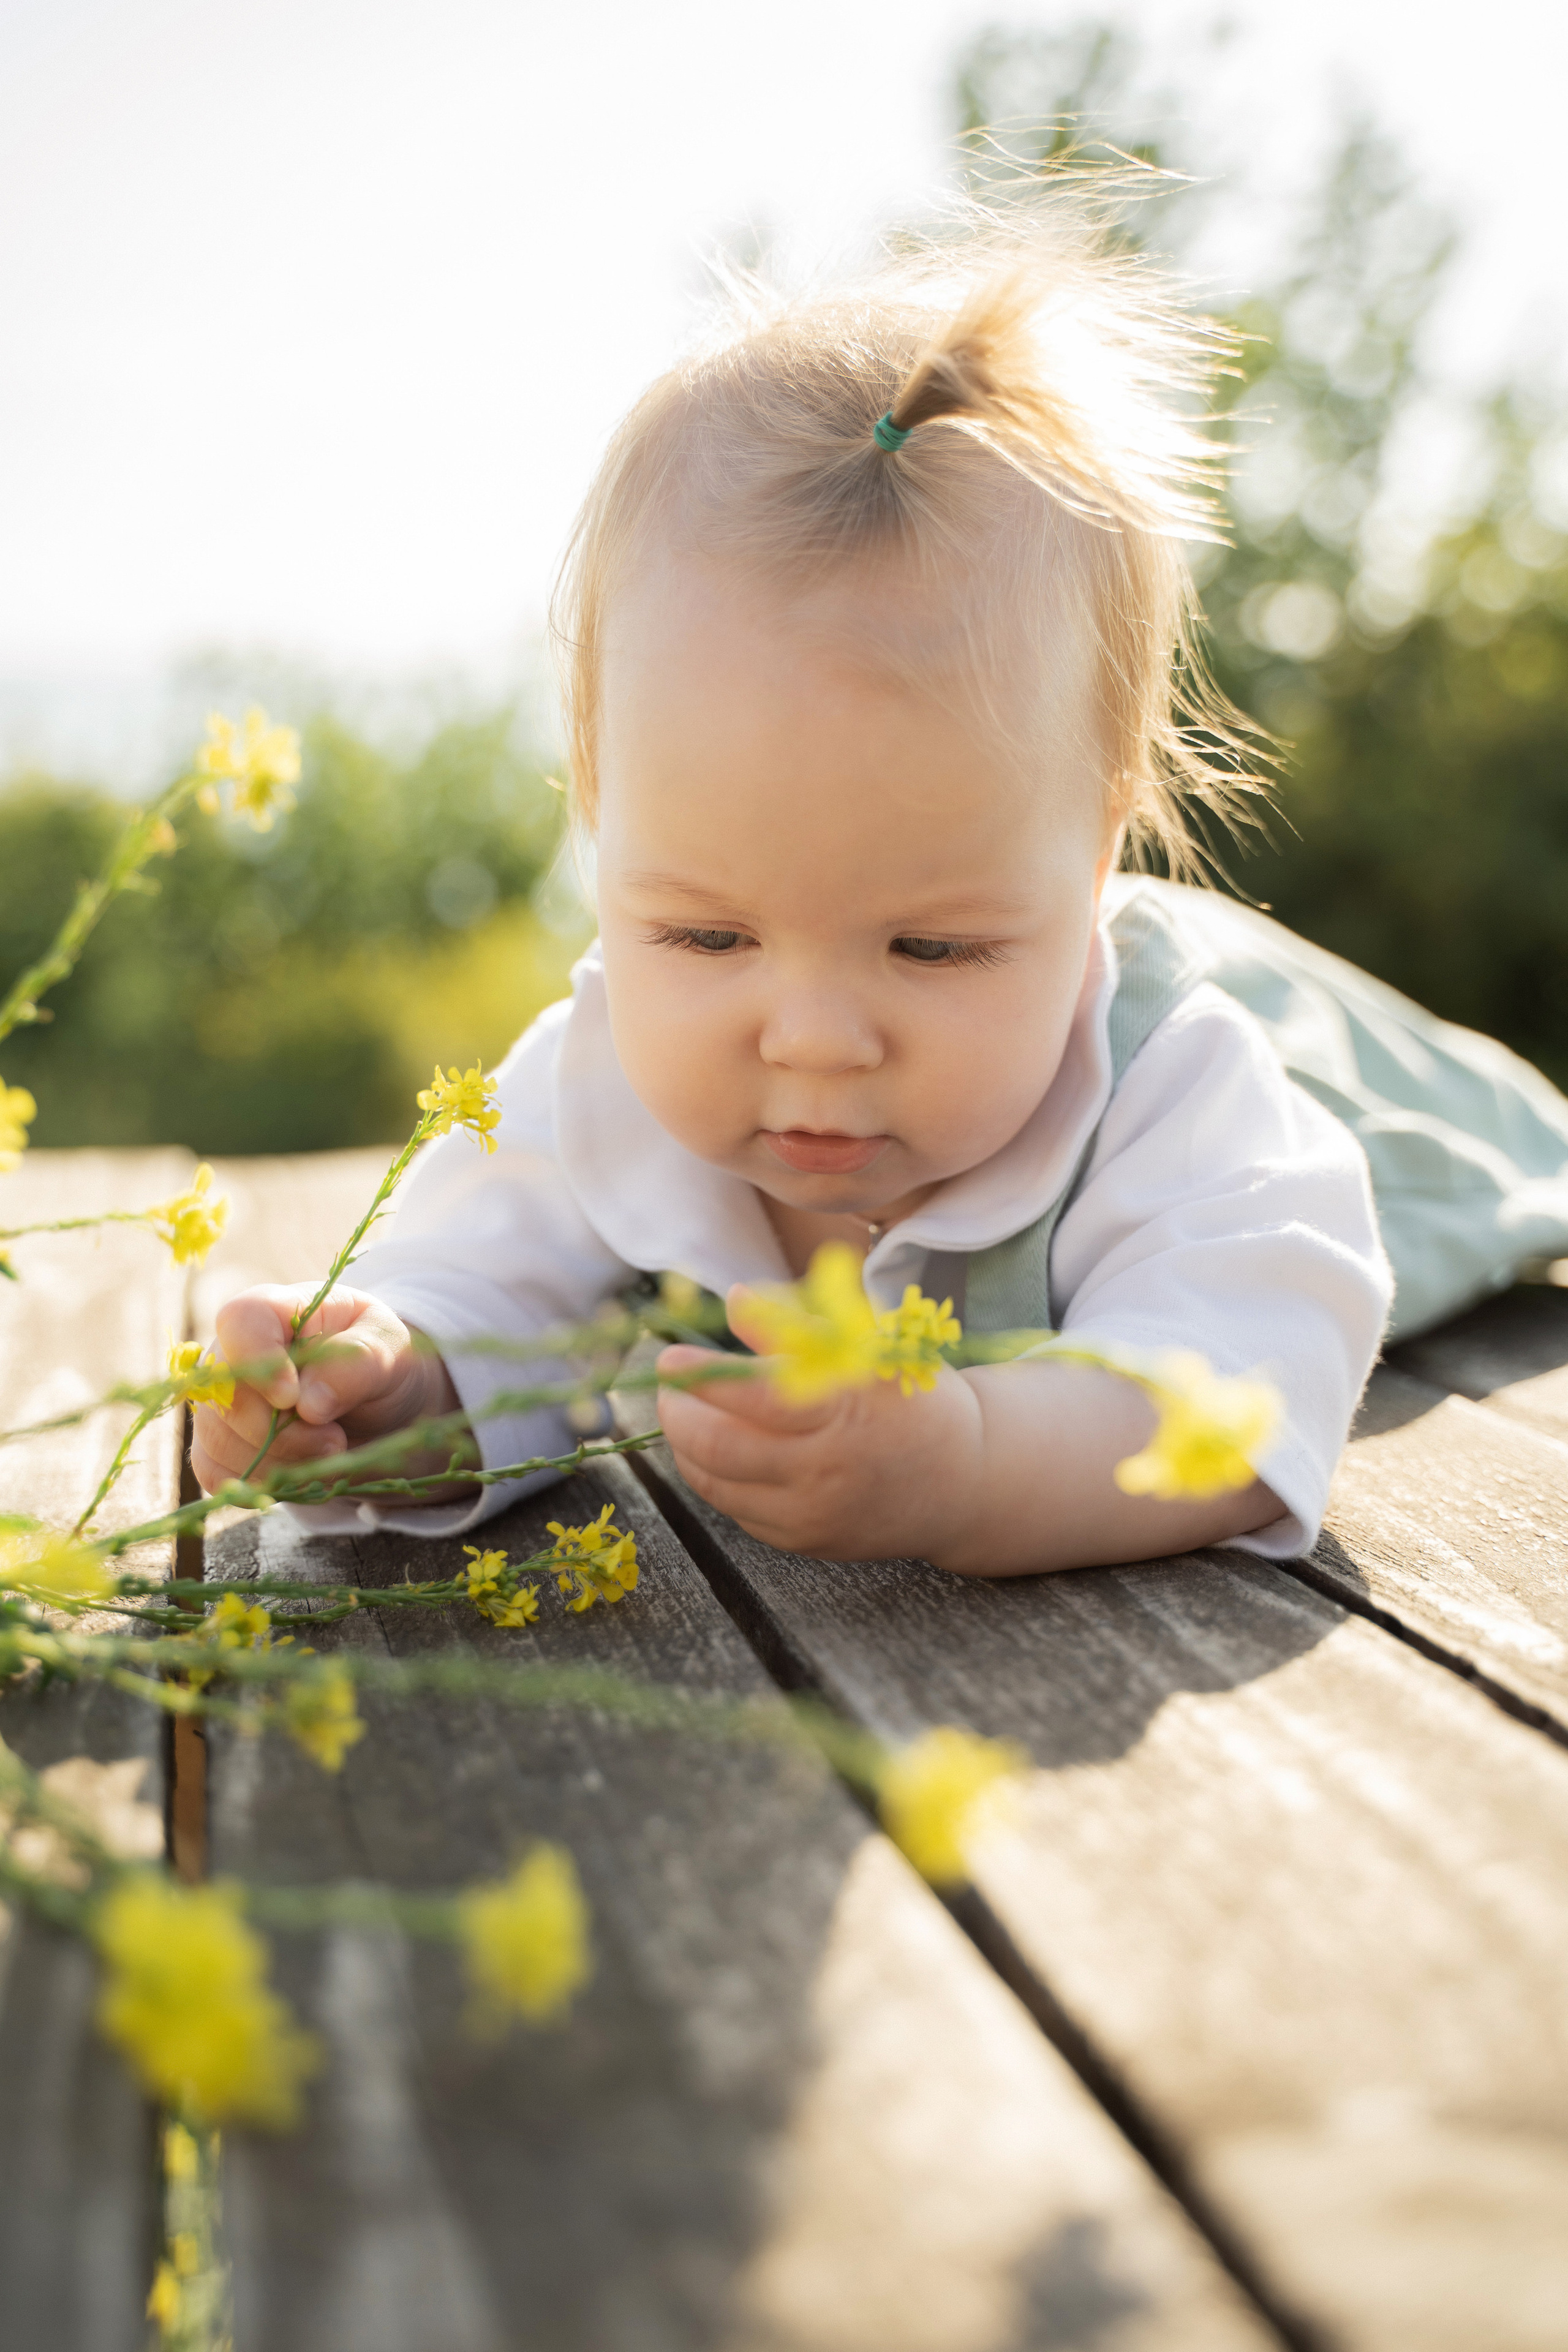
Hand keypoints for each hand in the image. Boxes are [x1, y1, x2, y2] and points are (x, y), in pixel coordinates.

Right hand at [190, 1284, 459, 1494]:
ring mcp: (219, 1401)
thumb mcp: (389, 1348)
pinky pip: (216, 1472)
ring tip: (329, 1450)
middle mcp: (233, 1353)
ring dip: (279, 1461)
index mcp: (275, 1310)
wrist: (377, 1405)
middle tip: (335, 1440)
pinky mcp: (218, 1445)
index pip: (241, 1321)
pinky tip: (302, 1470)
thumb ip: (356, 1364)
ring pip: (219, 1440)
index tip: (293, 1399)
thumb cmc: (378, 1359)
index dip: (260, 1361)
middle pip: (226, 1396)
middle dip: (283, 1432)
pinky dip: (263, 1482)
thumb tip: (309, 1403)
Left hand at [655, 1286, 984, 1559]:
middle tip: (670, 1388)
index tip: (670, 1358)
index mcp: (843, 1413)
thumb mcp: (869, 1352)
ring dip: (688, 1446)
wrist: (963, 1482)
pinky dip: (718, 1479)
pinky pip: (738, 1510)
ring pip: (717, 1484)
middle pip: (718, 1447)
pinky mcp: (806, 1542)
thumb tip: (736, 1300)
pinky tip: (722, 1451)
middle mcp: (824, 1472)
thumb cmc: (913, 1401)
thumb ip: (800, 1328)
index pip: (750, 1397)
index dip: (699, 1376)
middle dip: (678, 1413)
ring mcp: (812, 1515)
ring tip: (687, 1415)